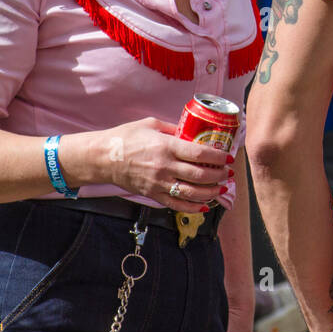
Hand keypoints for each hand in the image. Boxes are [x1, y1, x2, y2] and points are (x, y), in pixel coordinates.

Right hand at [78, 117, 233, 210]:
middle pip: (200, 175)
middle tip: (229, 173)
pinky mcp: (153, 195)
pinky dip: (193, 207)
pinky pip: (177, 204)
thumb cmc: (126, 137)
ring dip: (211, 192)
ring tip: (222, 188)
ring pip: (192, 193)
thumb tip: (192, 131)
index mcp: (166, 146)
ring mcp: (159, 183)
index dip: (218, 156)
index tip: (229, 157)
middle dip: (219, 175)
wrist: (102, 158)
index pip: (199, 153)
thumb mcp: (152, 124)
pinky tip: (205, 204)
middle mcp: (165, 166)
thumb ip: (173, 128)